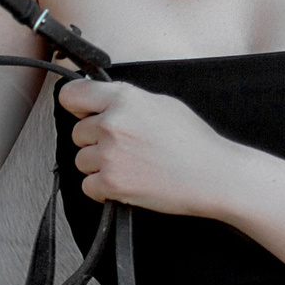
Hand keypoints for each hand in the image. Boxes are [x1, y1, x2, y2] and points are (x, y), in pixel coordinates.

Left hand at [58, 79, 242, 218]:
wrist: (213, 175)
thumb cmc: (194, 142)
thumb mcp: (162, 104)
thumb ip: (128, 101)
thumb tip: (104, 103)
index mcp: (124, 98)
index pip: (72, 95)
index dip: (75, 106)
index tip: (81, 113)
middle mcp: (112, 123)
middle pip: (77, 133)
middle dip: (95, 141)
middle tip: (124, 148)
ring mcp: (110, 154)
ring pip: (82, 161)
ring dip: (100, 166)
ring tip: (130, 166)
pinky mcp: (112, 183)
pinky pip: (88, 186)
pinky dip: (104, 189)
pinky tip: (128, 183)